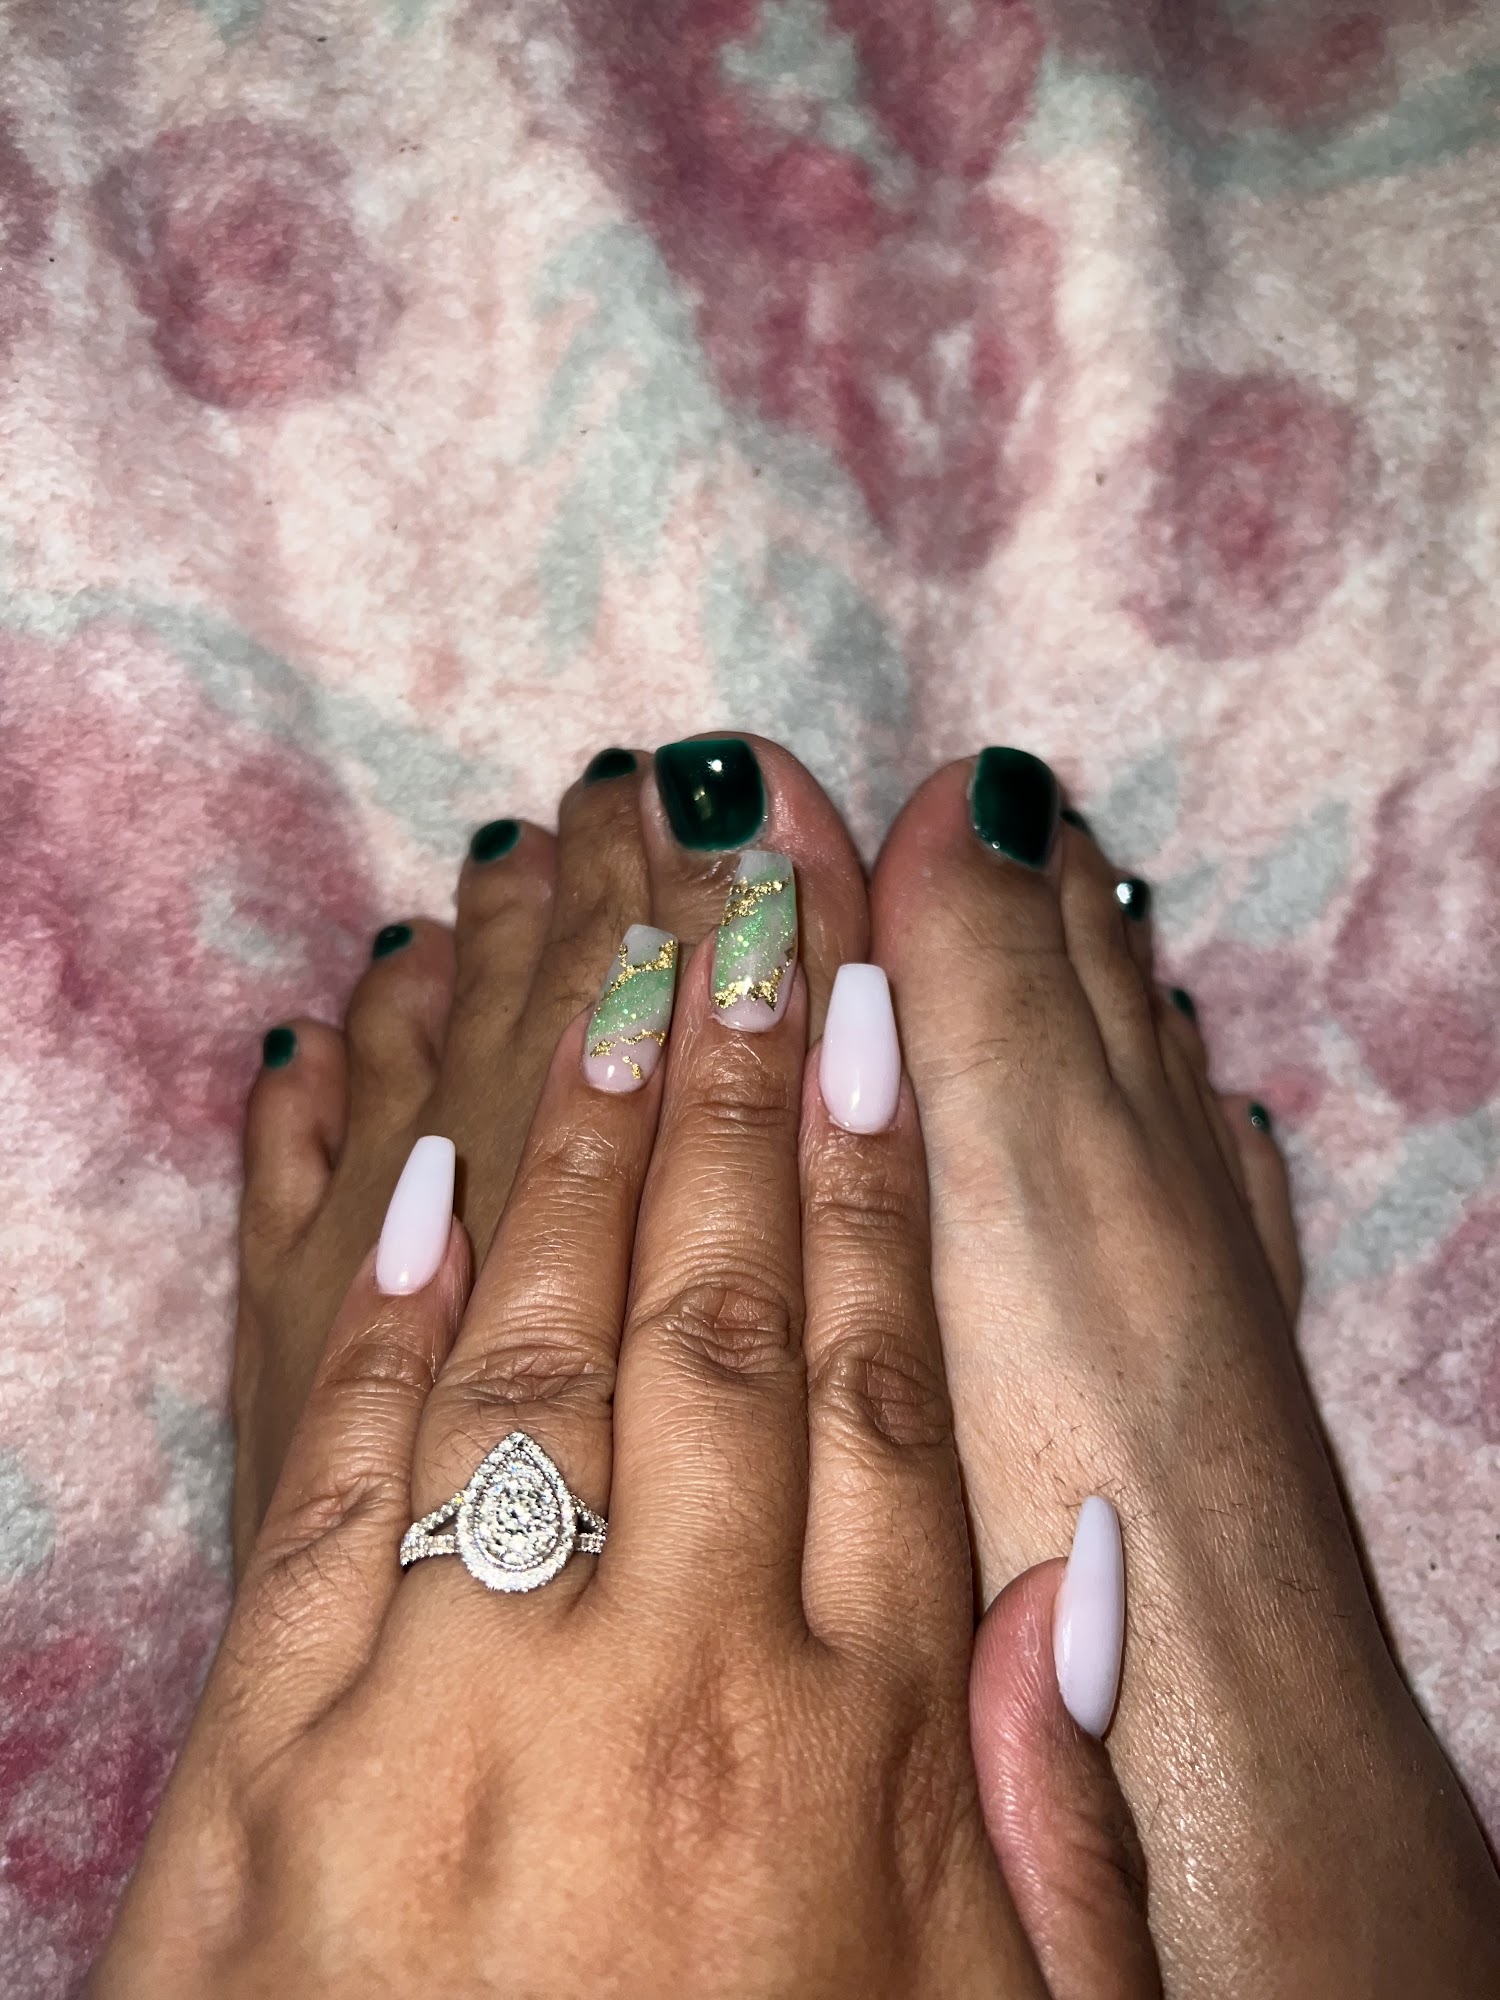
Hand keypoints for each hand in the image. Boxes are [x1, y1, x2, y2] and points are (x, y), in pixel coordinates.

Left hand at [95, 893, 1158, 1996]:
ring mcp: (464, 1697)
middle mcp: (670, 1677)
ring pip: (548, 1350)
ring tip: (625, 970)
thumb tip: (1079, 1569)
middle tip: (754, 904)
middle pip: (727, 1319)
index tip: (865, 1022)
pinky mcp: (279, 1750)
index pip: (874, 1385)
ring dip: (594, 1146)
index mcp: (844, 1748)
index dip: (872, 1181)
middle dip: (742, 1095)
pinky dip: (389, 1310)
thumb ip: (1041, 1818)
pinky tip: (432, 1173)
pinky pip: (350, 1478)